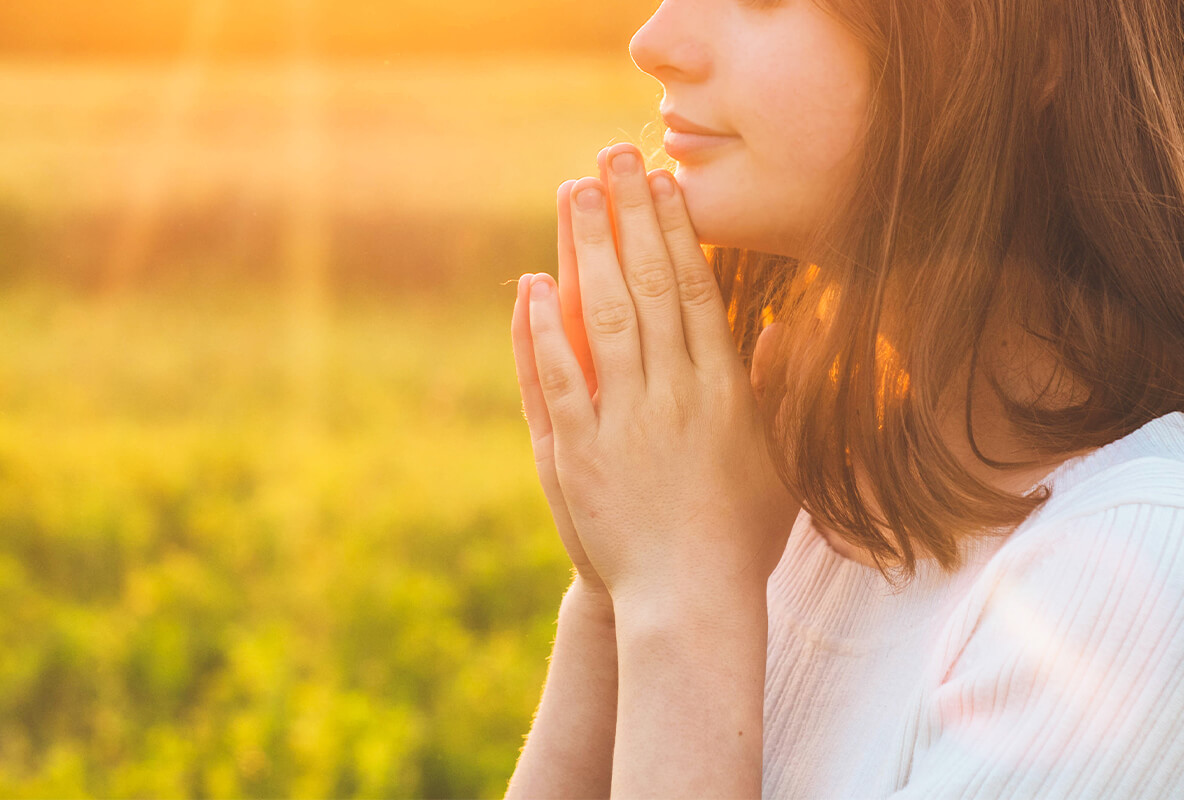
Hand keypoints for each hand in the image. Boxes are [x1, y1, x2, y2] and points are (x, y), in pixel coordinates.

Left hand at [523, 144, 799, 610]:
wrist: (689, 602)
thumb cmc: (741, 537)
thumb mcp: (781, 463)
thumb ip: (779, 393)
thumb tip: (778, 329)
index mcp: (721, 393)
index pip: (695, 293)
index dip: (676, 232)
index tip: (664, 184)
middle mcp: (671, 395)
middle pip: (646, 287)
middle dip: (629, 216)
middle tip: (613, 156)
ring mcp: (621, 422)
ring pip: (601, 318)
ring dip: (586, 250)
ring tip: (574, 192)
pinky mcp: (579, 452)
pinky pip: (558, 379)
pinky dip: (543, 330)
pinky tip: (533, 284)